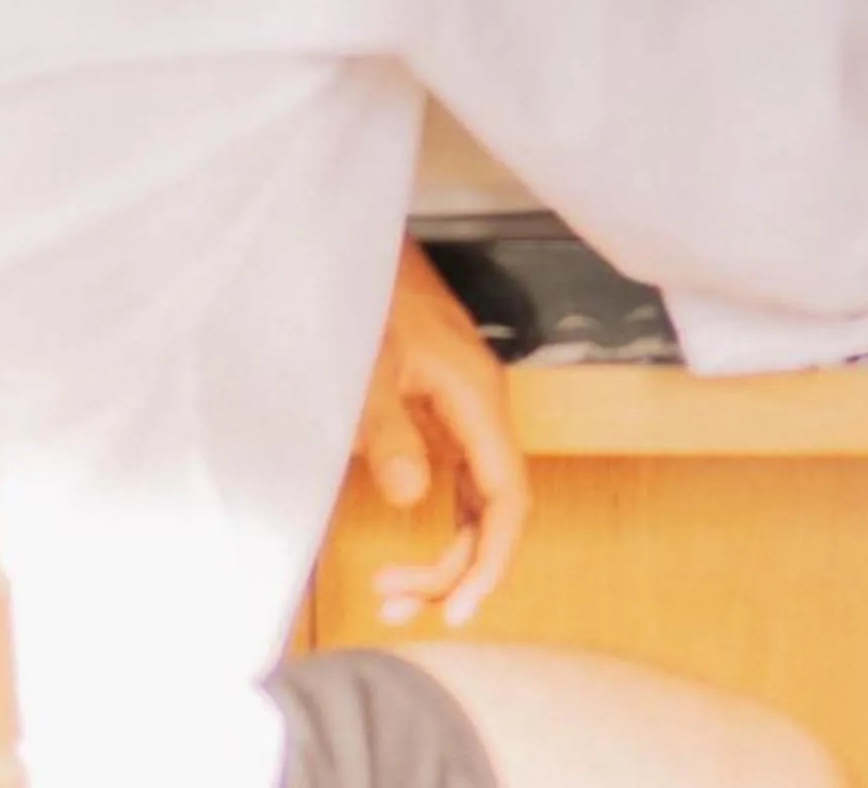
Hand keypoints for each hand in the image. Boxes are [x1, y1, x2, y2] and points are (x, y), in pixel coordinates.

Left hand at [358, 238, 528, 630]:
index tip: (457, 611)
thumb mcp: (367, 372)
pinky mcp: (445, 417)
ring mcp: (466, 416)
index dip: (490, 560)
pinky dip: (437, 528)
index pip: (506, 498)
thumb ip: (388, 433)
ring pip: (475, 505)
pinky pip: (457, 487)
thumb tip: (410, 497)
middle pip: (493, 512)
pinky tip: (401, 553)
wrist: (361, 256)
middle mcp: (482, 413)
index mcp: (476, 402)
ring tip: (390, 594)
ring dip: (443, 557)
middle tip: (390, 604)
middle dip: (452, 569)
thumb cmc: (368, 304)